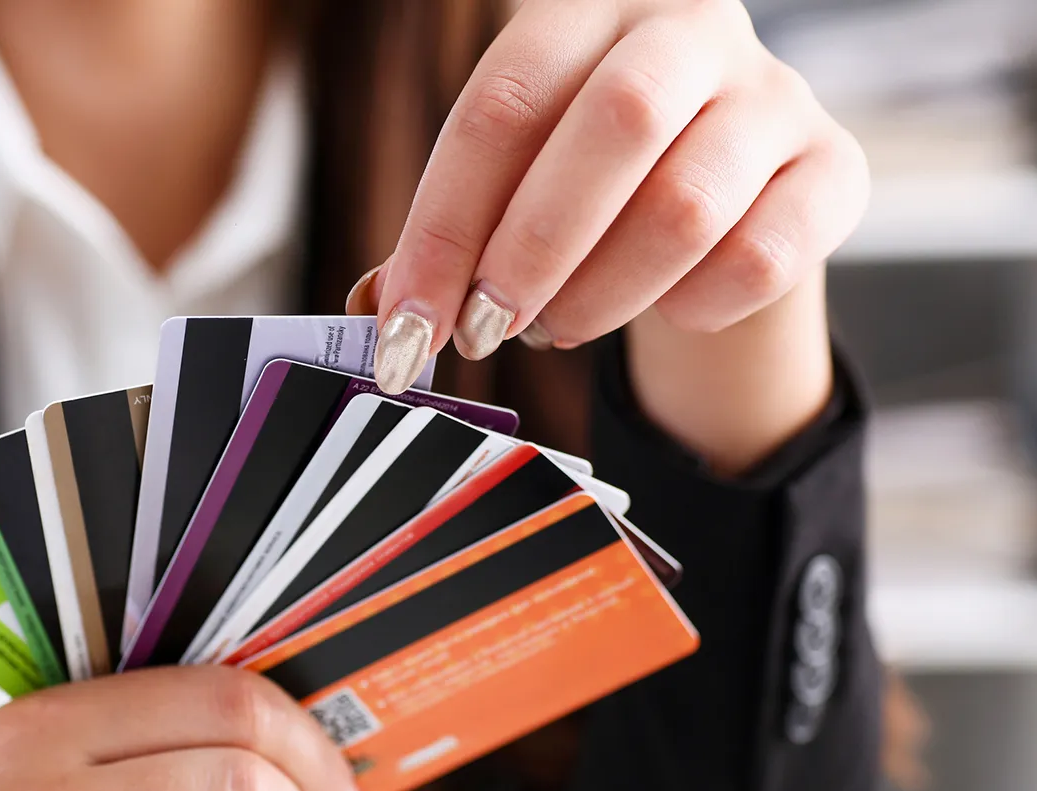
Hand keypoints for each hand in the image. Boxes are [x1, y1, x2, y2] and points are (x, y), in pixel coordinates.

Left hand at [348, 0, 866, 468]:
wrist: (724, 187)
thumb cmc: (592, 181)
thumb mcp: (513, 182)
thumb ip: (451, 238)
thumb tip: (385, 316)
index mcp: (586, 10)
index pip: (504, 102)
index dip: (445, 225)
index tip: (407, 325)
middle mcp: (689, 29)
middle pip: (617, 123)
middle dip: (531, 250)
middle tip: (485, 330)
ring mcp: (775, 94)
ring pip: (688, 205)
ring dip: (602, 293)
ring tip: (561, 324)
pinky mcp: (836, 170)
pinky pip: (761, 258)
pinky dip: (693, 308)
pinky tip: (662, 310)